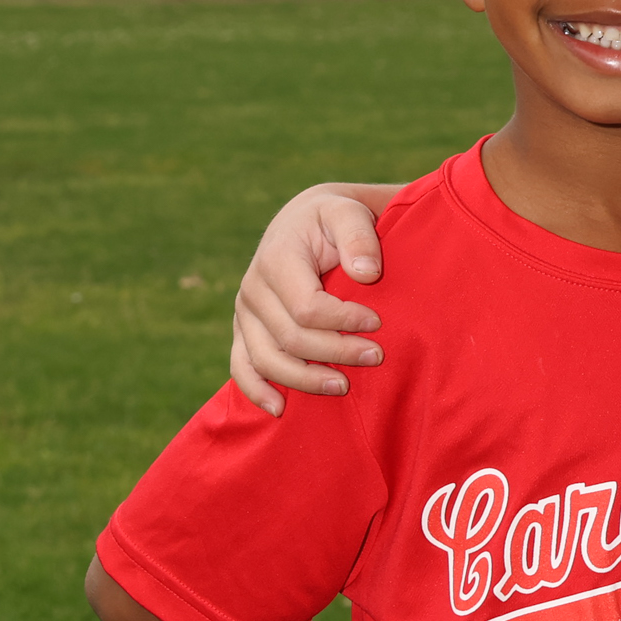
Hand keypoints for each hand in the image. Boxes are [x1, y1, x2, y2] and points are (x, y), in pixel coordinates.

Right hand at [228, 182, 403, 413]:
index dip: (343, 322)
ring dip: (305, 378)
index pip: (307, 307)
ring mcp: (244, 313)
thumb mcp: (348, 212)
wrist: (305, 224)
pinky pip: (242, 365)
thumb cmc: (333, 219)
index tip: (378, 323)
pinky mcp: (244, 330)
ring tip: (343, 385)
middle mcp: (253, 288)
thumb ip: (359, 236)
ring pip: (267, 359)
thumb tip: (367, 274)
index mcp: (276, 259)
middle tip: (376, 356)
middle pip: (291, 338)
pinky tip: (279, 408)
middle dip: (336, 352)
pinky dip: (256, 389)